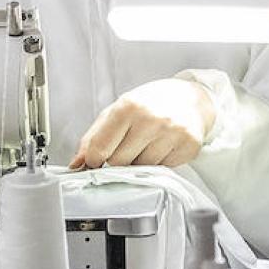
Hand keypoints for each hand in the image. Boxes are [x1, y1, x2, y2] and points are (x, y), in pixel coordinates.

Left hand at [69, 78, 216, 170]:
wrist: (192, 98)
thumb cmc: (151, 103)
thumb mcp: (118, 110)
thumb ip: (94, 137)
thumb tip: (76, 164)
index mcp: (128, 106)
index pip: (99, 148)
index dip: (94, 160)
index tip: (96, 161)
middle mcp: (151, 119)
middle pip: (119, 162)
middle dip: (120, 159)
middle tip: (129, 145)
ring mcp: (172, 133)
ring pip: (142, 169)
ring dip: (141, 162)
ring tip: (149, 143)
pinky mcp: (188, 146)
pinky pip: (163, 169)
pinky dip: (160, 163)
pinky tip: (164, 146)